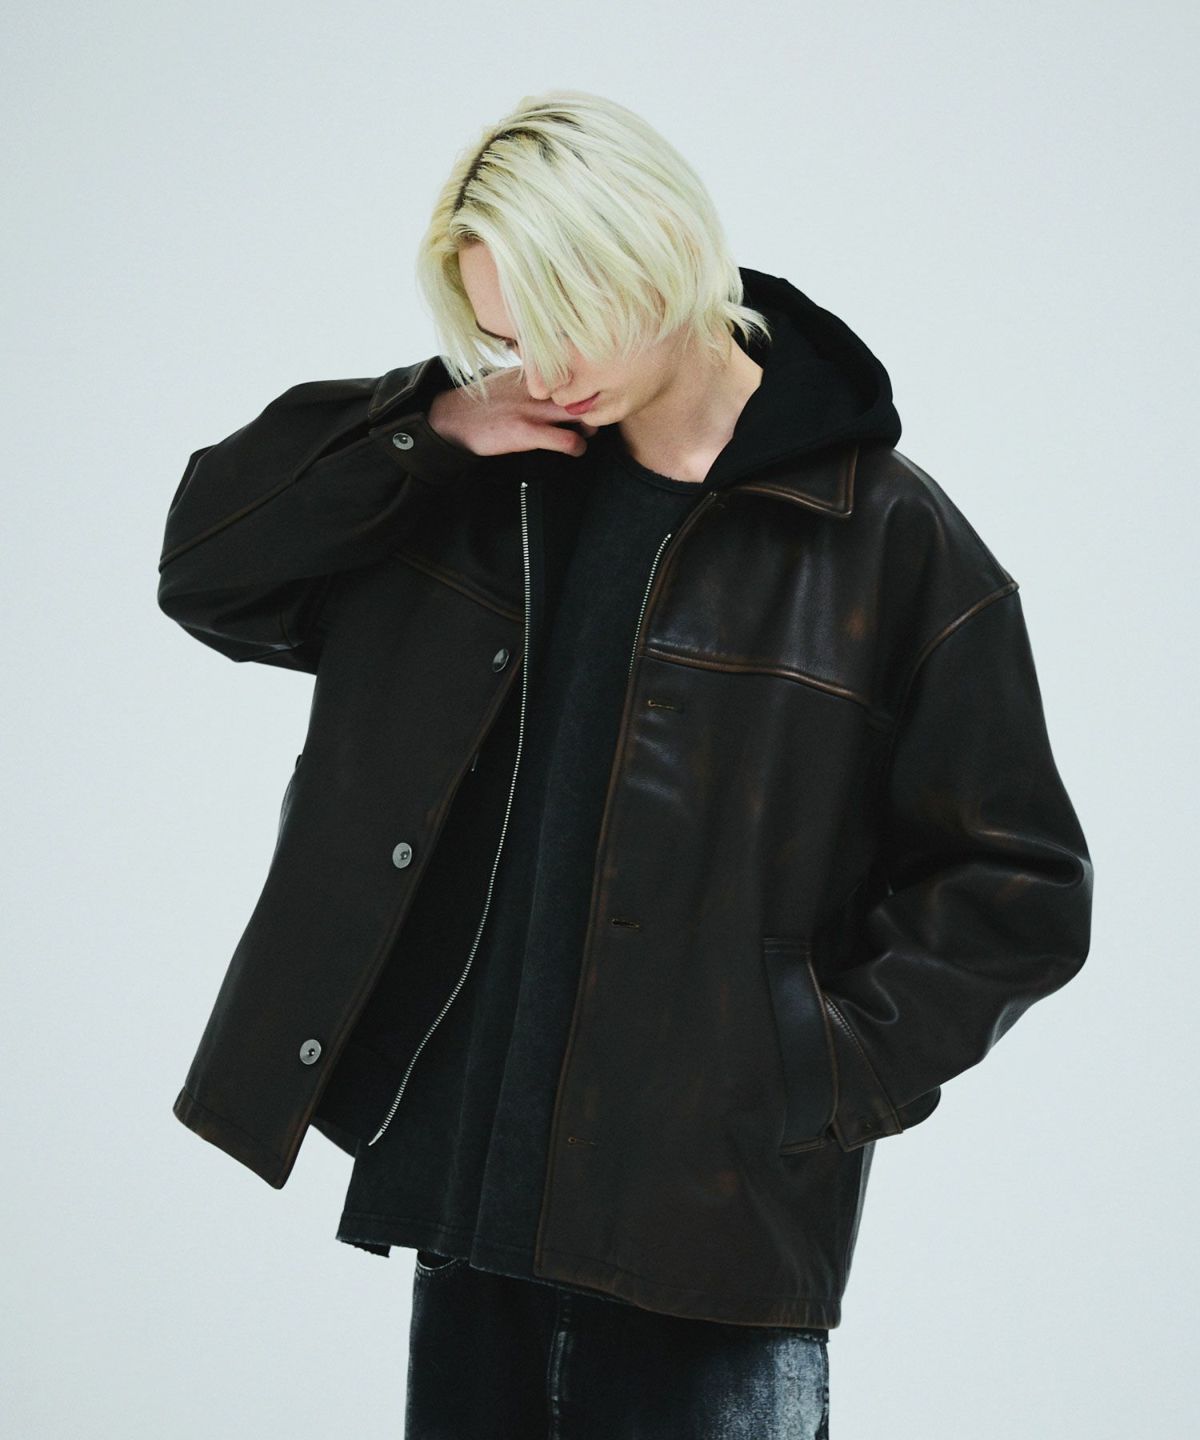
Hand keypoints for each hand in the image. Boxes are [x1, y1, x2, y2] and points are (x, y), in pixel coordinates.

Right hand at [427, 367, 597, 458]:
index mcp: (535, 371)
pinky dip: (578, 448)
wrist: (453, 418)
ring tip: (587, 434)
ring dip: (591, 428)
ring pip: (581, 415)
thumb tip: (555, 375)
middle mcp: (537, 386)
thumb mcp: (510, 377)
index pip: (575, 371)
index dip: (590, 383)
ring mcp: (532, 409)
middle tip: (598, 416)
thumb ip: (534, 375)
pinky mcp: (526, 432)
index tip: (595, 392)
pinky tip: (575, 450)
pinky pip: (567, 440)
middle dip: (597, 405)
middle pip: (584, 390)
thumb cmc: (484, 401)